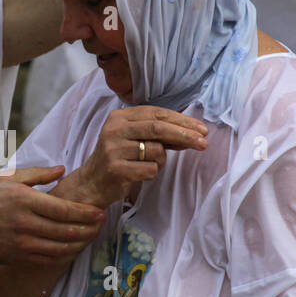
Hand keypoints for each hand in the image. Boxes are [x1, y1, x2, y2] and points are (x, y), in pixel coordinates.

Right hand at [0, 165, 103, 266]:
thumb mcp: (8, 178)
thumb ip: (38, 174)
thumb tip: (63, 169)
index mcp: (25, 201)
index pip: (65, 210)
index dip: (86, 213)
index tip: (99, 212)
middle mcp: (25, 224)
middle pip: (67, 231)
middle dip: (89, 229)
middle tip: (101, 225)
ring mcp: (22, 244)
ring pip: (61, 248)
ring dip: (80, 244)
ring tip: (90, 237)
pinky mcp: (18, 257)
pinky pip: (48, 260)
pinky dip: (64, 256)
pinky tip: (71, 249)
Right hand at [62, 106, 207, 207]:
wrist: (92, 183)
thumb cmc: (119, 158)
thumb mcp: (134, 138)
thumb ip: (158, 133)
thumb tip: (193, 132)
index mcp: (119, 116)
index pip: (157, 113)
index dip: (182, 121)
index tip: (202, 129)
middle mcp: (115, 129)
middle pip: (159, 128)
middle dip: (185, 135)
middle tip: (204, 143)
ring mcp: (114, 149)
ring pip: (156, 151)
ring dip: (161, 160)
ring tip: (148, 165)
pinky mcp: (116, 169)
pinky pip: (150, 169)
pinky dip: (152, 172)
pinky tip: (139, 174)